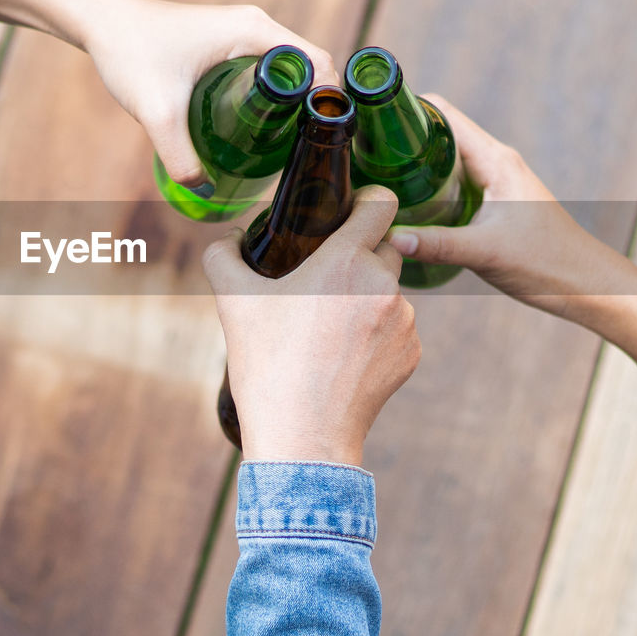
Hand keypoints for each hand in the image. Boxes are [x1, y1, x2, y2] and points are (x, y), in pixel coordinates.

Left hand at [85, 0, 337, 186]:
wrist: (99, 22)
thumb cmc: (130, 52)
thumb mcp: (157, 111)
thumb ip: (180, 156)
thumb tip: (205, 191)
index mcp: (253, 31)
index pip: (317, 62)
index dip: (329, 100)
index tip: (325, 139)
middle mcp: (256, 25)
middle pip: (309, 69)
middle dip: (314, 109)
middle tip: (307, 153)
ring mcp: (243, 32)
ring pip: (289, 70)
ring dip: (295, 104)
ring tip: (289, 148)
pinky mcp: (228, 42)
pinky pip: (268, 69)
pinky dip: (275, 96)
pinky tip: (263, 130)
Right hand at [202, 185, 420, 465]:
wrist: (303, 435)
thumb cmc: (267, 366)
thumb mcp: (233, 304)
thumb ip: (224, 257)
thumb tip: (228, 240)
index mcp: (345, 262)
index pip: (381, 204)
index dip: (369, 200)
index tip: (354, 210)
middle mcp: (384, 285)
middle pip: (384, 247)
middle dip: (359, 257)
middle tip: (324, 283)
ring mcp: (405, 322)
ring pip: (391, 290)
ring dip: (367, 298)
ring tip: (328, 329)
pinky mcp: (412, 354)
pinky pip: (398, 328)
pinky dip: (377, 334)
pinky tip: (345, 355)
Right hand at [386, 95, 636, 318]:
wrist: (586, 285)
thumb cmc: (547, 263)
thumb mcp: (486, 252)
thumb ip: (437, 245)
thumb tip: (388, 238)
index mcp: (496, 160)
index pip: (444, 115)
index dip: (407, 110)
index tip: (371, 121)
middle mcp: (496, 162)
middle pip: (440, 134)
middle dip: (402, 140)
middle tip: (363, 155)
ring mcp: (496, 182)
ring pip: (446, 160)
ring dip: (414, 164)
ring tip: (376, 178)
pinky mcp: (495, 202)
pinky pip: (454, 182)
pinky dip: (428, 185)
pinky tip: (406, 205)